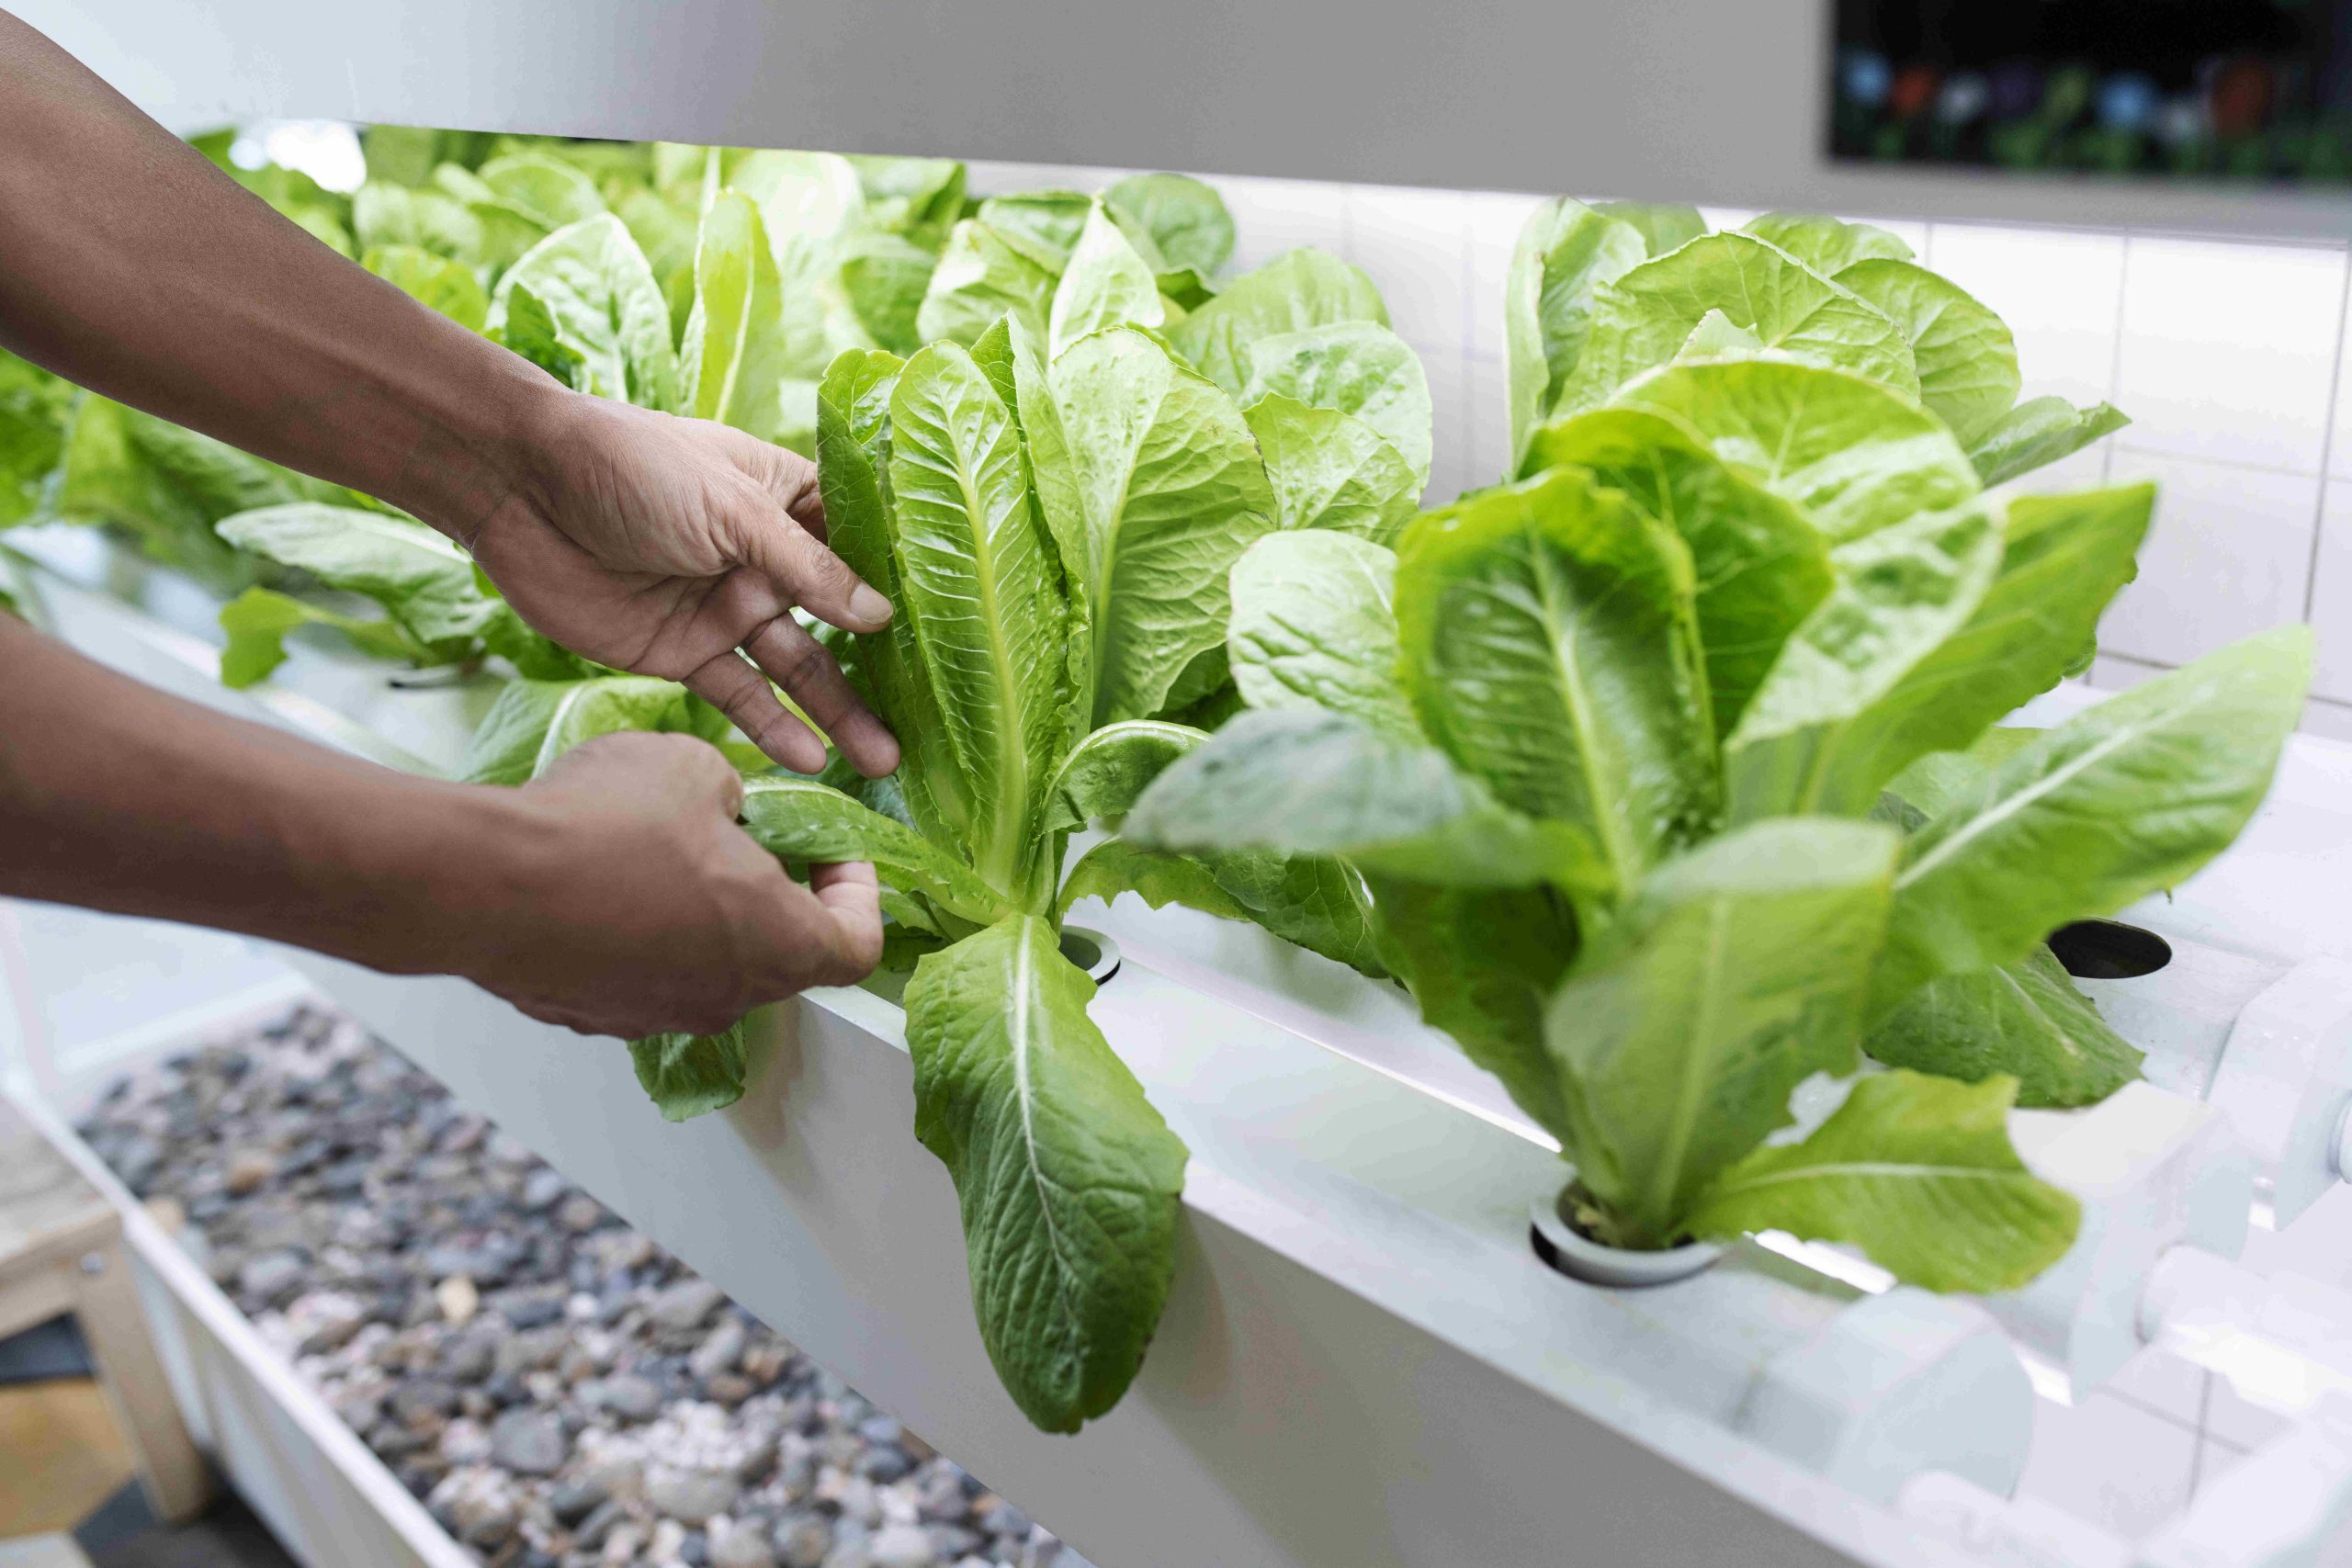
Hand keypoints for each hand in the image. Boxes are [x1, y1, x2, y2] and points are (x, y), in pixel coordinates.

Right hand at [461, 730, 883, 1035]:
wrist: (484, 882)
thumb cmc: (605, 825)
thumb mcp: (694, 767)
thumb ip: (731, 792)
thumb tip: (722, 808)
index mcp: (777, 944)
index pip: (858, 946)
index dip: (859, 896)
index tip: (834, 854)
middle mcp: (727, 996)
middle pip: (782, 955)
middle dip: (775, 893)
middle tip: (746, 837)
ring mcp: (658, 1014)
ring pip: (708, 964)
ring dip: (704, 912)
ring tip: (665, 847)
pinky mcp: (596, 1014)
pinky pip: (642, 973)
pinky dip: (643, 933)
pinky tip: (606, 878)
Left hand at [467, 392, 900, 777]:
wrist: (516, 489)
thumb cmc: (630, 467)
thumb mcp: (732, 509)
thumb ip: (808, 568)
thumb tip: (882, 616)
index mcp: (784, 500)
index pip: (859, 547)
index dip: (903, 588)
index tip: (955, 635)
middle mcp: (764, 558)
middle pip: (836, 621)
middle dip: (879, 670)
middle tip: (927, 721)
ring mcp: (723, 607)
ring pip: (794, 668)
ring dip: (836, 713)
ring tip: (882, 759)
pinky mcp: (680, 651)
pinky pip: (737, 696)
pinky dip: (771, 728)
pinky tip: (812, 760)